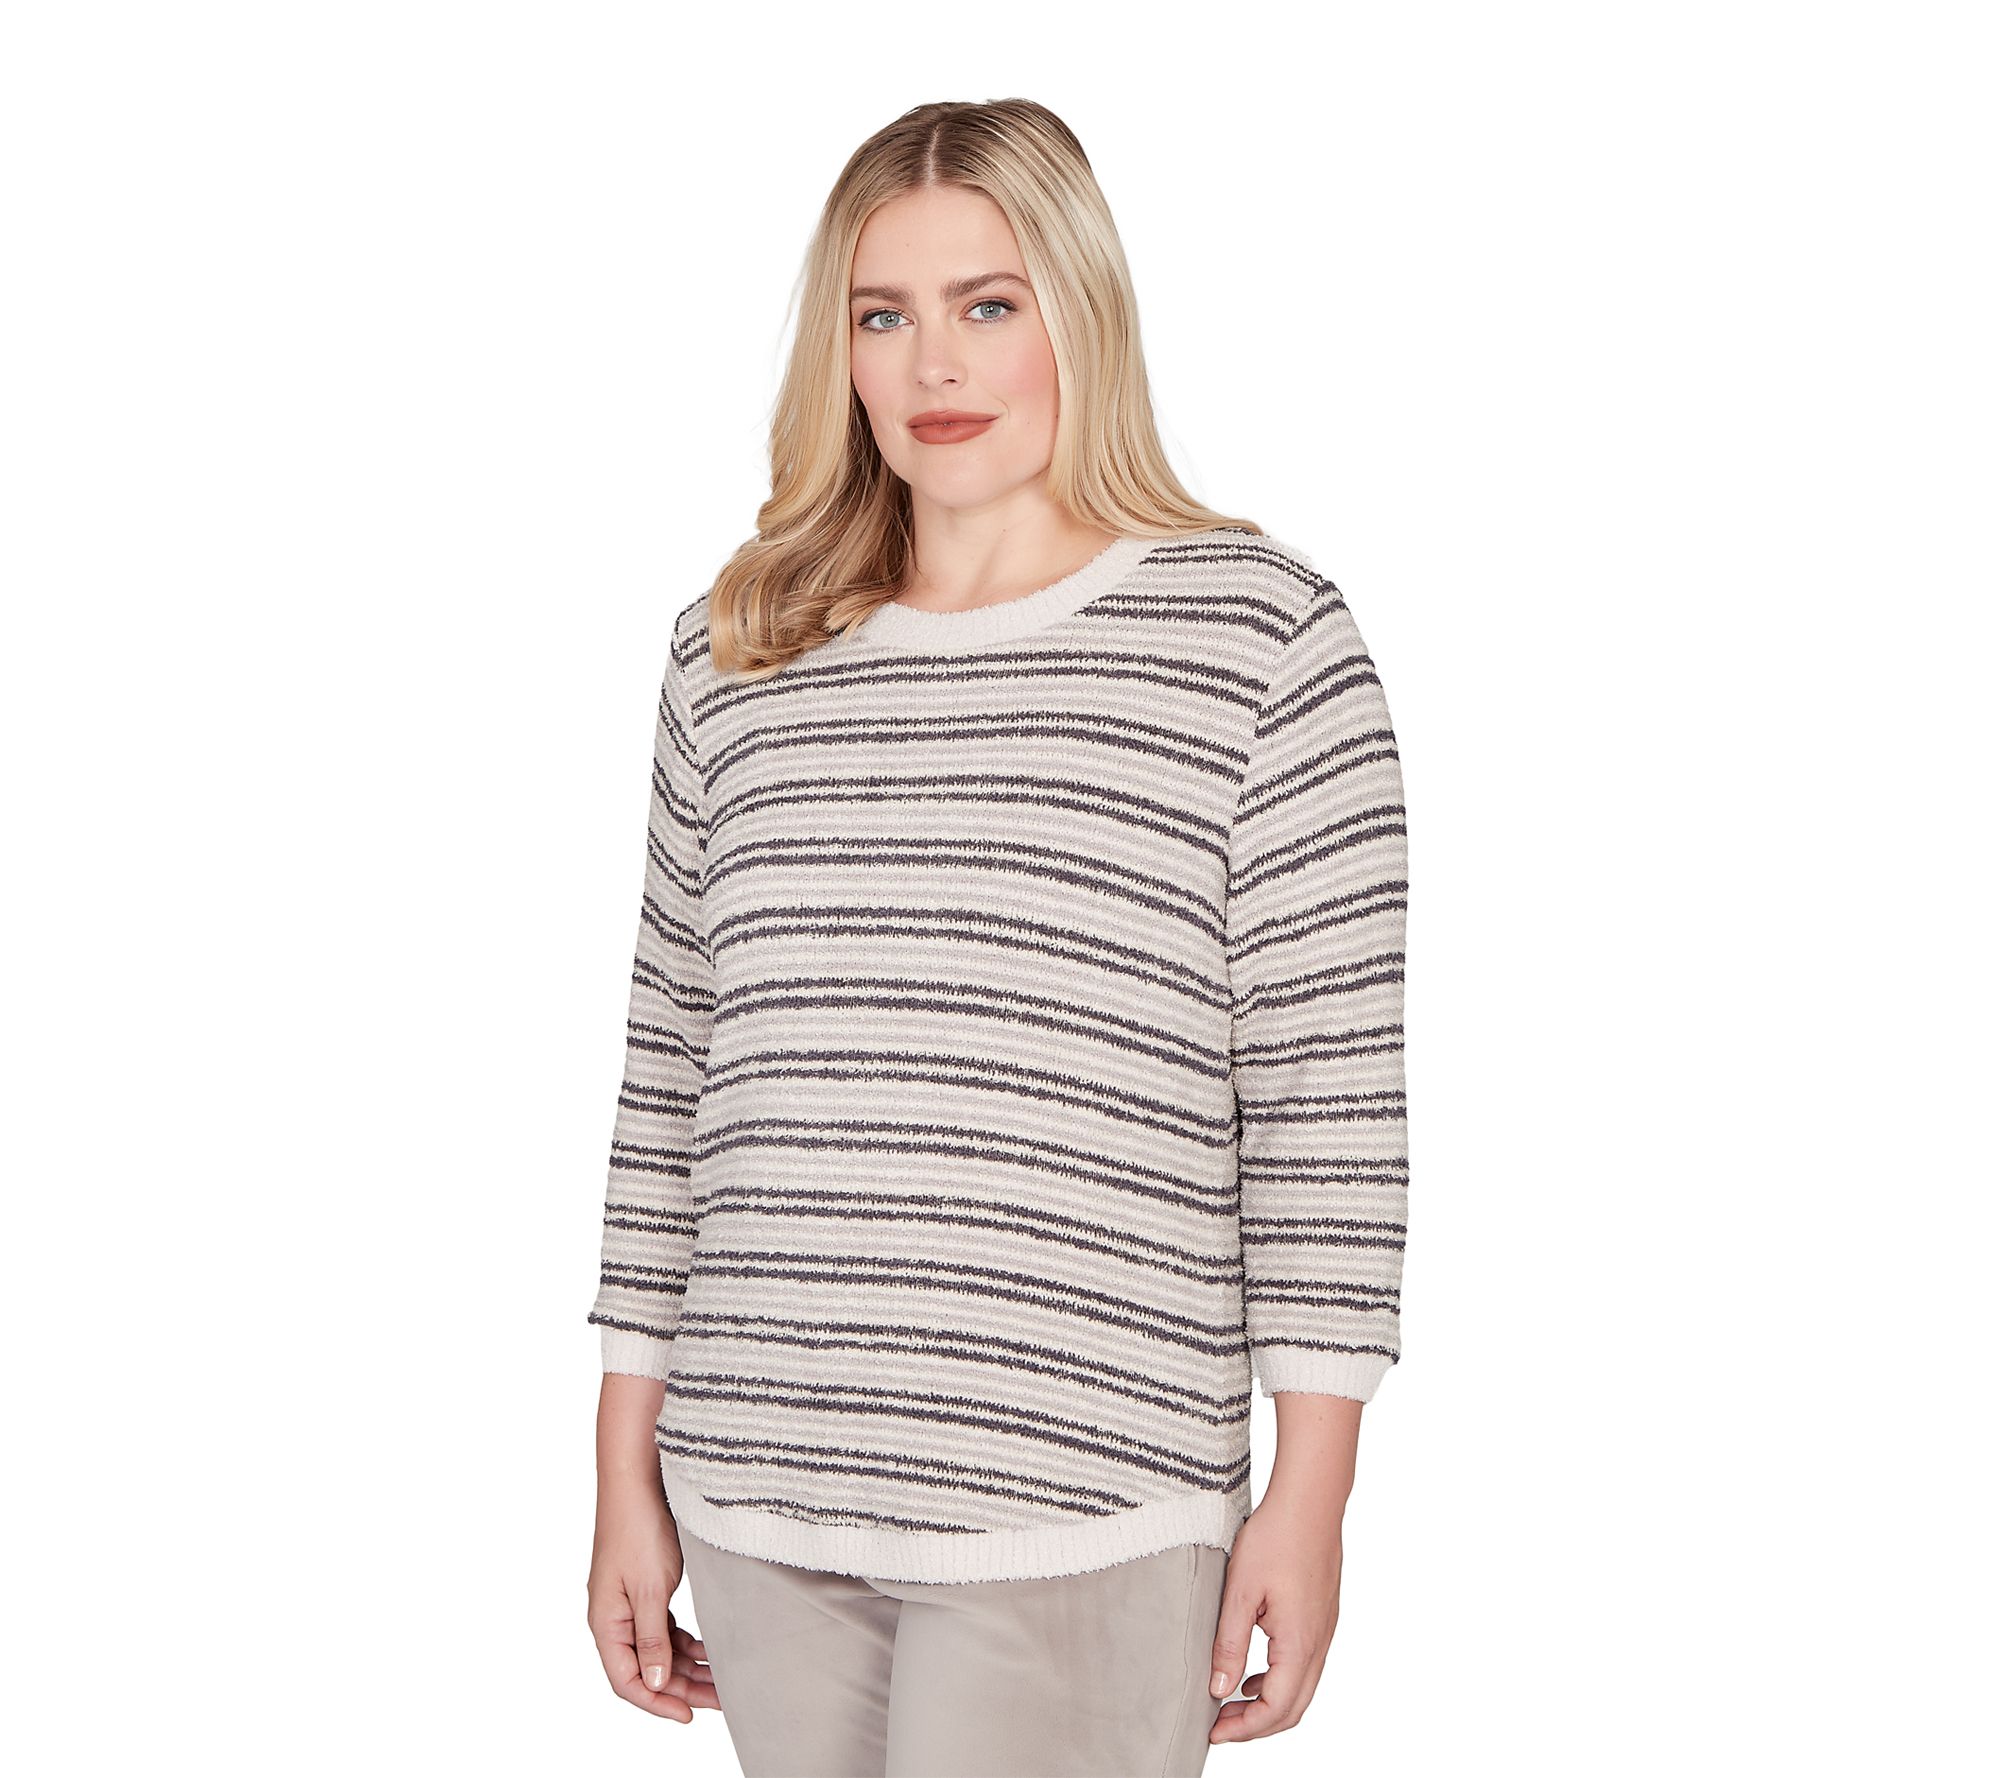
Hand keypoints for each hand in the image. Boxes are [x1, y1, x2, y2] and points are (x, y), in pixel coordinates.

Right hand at [586, 1478, 719, 1720]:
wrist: (639, 1479)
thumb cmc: (638, 1528)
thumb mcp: (650, 1590)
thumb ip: (652, 1639)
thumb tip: (653, 1683)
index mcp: (606, 1622)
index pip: (627, 1681)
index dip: (657, 1702)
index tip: (690, 1714)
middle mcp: (615, 1617)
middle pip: (646, 1668)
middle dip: (682, 1686)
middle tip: (720, 1698)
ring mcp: (629, 1602)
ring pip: (658, 1649)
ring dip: (687, 1665)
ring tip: (721, 1677)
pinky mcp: (645, 1587)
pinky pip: (663, 1628)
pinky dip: (685, 1641)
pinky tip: (708, 1648)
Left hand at [1206, 1493, 1342, 1743]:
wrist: (1309, 1502)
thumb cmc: (1275, 1538)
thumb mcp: (1240, 1592)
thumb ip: (1229, 1644)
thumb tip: (1218, 1689)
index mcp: (1300, 1643)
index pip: (1276, 1709)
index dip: (1244, 1729)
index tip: (1213, 1733)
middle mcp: (1319, 1644)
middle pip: (1293, 1709)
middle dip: (1256, 1726)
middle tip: (1219, 1726)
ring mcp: (1325, 1632)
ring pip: (1301, 1689)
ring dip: (1268, 1705)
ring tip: (1230, 1702)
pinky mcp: (1322, 1618)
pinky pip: (1305, 1666)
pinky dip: (1279, 1682)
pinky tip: (1254, 1674)